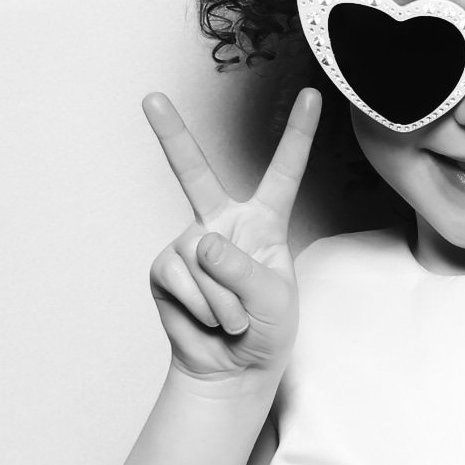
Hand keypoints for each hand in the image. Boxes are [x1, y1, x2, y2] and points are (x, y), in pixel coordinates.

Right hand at [143, 88, 318, 382]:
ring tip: (234, 319)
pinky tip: (209, 321)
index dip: (298, 134)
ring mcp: (189, 245)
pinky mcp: (165, 270)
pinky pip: (180, 279)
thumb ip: (242, 268)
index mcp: (264, 222)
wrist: (233, 369)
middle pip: (193, 172)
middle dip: (170, 134)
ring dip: (223, 300)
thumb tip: (200, 244)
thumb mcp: (273, 298)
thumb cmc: (267, 330)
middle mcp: (222, 224)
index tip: (313, 94)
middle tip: (151, 97)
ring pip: (201, 258)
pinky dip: (202, 306)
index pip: (284, 172)